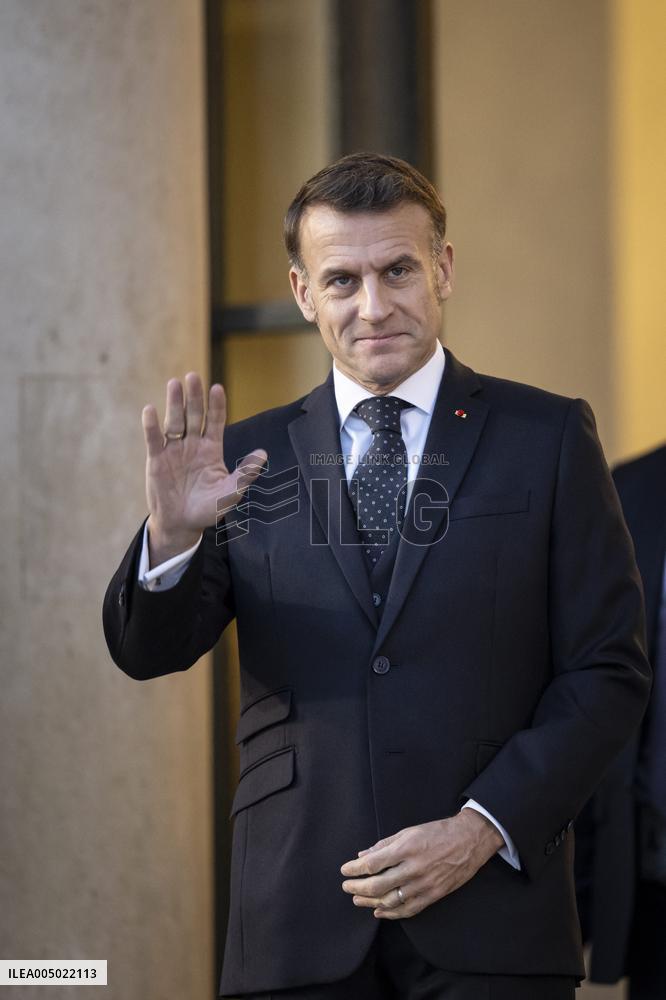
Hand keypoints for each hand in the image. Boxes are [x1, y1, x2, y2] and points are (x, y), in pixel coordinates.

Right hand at [142, 373, 266, 563]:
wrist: (182, 524)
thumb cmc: (208, 509)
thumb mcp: (230, 492)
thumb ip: (245, 473)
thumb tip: (263, 454)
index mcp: (211, 449)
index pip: (215, 421)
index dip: (216, 405)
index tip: (218, 388)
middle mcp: (193, 445)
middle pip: (194, 415)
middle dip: (194, 397)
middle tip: (193, 376)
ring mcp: (174, 450)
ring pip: (175, 422)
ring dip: (174, 403)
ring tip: (174, 384)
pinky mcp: (157, 459)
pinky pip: (154, 439)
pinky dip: (151, 425)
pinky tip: (150, 410)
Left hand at [340, 810, 502, 918]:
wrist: (469, 841)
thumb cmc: (437, 832)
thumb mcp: (409, 831)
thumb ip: (385, 844)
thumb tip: (362, 855)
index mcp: (406, 848)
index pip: (373, 863)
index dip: (355, 869)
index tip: (345, 870)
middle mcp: (414, 868)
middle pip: (378, 885)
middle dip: (358, 888)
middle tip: (346, 888)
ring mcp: (424, 884)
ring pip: (391, 900)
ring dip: (371, 902)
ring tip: (358, 900)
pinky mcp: (433, 895)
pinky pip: (409, 909)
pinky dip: (391, 913)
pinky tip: (379, 912)